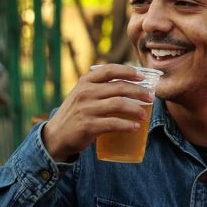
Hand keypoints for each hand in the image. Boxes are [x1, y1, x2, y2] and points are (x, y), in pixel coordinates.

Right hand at [42, 65, 156, 162]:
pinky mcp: (88, 126)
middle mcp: (85, 93)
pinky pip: (113, 123)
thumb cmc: (75, 114)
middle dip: (139, 91)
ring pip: (119, 104)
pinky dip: (127, 125)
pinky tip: (135, 127)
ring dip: (136, 109)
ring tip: (144, 114)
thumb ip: (99, 88)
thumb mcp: (82, 95)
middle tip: (150, 97)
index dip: (128, 71)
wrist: (55, 136)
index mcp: (84, 82)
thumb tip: (130, 86)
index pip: (109, 70)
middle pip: (119, 87)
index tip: (142, 76)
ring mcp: (86, 109)